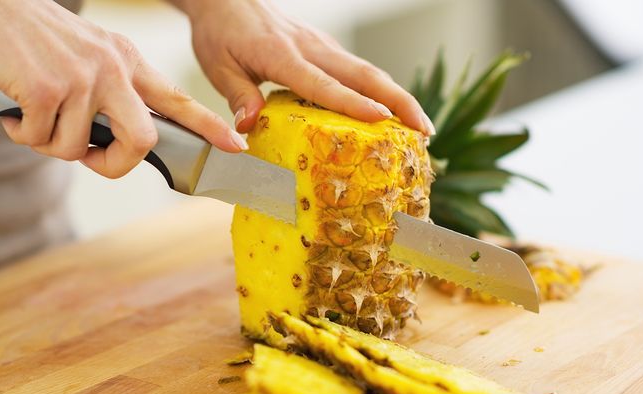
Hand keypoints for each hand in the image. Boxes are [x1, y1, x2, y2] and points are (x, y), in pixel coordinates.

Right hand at [0, 0, 246, 177]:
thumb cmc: (37, 43)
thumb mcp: (90, 56)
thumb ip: (113, 94)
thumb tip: (114, 147)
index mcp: (127, 61)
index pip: (177, 99)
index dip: (208, 126)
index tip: (235, 146)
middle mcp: (112, 68)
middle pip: (142, 140)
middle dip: (114, 164)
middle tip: (86, 157)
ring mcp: (81, 77)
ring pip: (77, 148)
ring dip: (48, 144)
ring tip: (32, 116)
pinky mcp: (46, 88)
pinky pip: (40, 140)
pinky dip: (21, 134)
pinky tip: (12, 110)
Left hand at [176, 0, 433, 134]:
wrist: (227, 1)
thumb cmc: (221, 35)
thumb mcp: (219, 67)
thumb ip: (238, 96)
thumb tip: (249, 127)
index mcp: (282, 55)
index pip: (322, 83)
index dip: (352, 102)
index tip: (381, 119)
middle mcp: (310, 48)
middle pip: (363, 74)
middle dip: (398, 102)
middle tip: (422, 131)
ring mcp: (322, 46)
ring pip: (368, 71)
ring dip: (398, 97)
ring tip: (421, 127)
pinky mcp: (326, 49)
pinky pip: (358, 70)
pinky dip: (381, 91)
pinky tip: (393, 112)